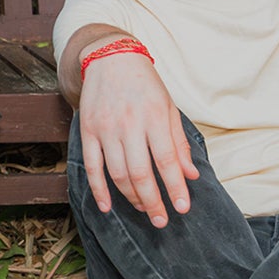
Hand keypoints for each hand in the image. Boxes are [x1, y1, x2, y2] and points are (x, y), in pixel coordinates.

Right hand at [78, 54, 196, 226]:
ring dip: (131, 197)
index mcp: (154, 117)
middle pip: (140, 173)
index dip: (175, 187)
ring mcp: (106, 128)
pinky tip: (107, 207)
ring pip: (117, 173)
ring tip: (144, 209)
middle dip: (153, 201)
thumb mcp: (168, 107)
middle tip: (162, 220)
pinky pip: (92, 166)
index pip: (167, 160)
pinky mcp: (88, 130)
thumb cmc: (145, 84)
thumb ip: (179, 143)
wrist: (110, 58)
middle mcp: (129, 124)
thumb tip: (190, 175)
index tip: (182, 208)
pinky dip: (99, 189)